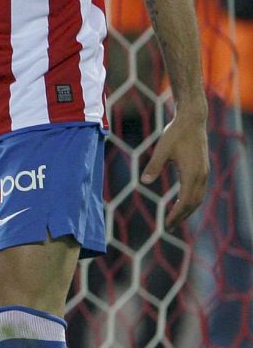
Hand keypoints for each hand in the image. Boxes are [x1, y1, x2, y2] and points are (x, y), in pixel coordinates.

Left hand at [142, 109, 208, 227]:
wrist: (192, 120)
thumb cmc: (176, 133)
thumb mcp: (162, 149)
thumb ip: (153, 166)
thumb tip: (144, 182)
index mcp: (191, 173)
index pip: (185, 201)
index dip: (177, 214)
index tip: (167, 225)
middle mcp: (201, 175)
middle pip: (194, 203)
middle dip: (182, 216)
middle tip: (169, 227)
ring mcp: (204, 172)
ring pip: (198, 197)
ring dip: (188, 209)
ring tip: (175, 219)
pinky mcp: (202, 168)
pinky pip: (199, 190)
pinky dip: (191, 200)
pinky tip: (182, 202)